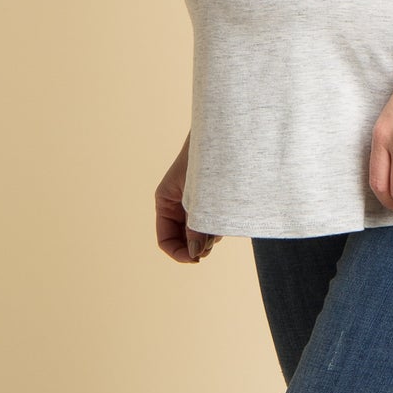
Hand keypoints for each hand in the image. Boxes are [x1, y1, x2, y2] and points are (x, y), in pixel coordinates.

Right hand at [155, 132, 221, 262]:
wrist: (226, 134)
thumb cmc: (208, 159)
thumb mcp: (199, 196)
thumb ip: (196, 226)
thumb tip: (195, 254)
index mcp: (165, 201)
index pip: (165, 239)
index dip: (178, 253)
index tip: (196, 259)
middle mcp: (178, 205)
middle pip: (184, 241)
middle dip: (198, 245)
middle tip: (214, 239)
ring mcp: (195, 203)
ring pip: (200, 234)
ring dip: (211, 235)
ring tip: (222, 219)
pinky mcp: (212, 201)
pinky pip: (212, 223)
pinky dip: (219, 226)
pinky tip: (228, 215)